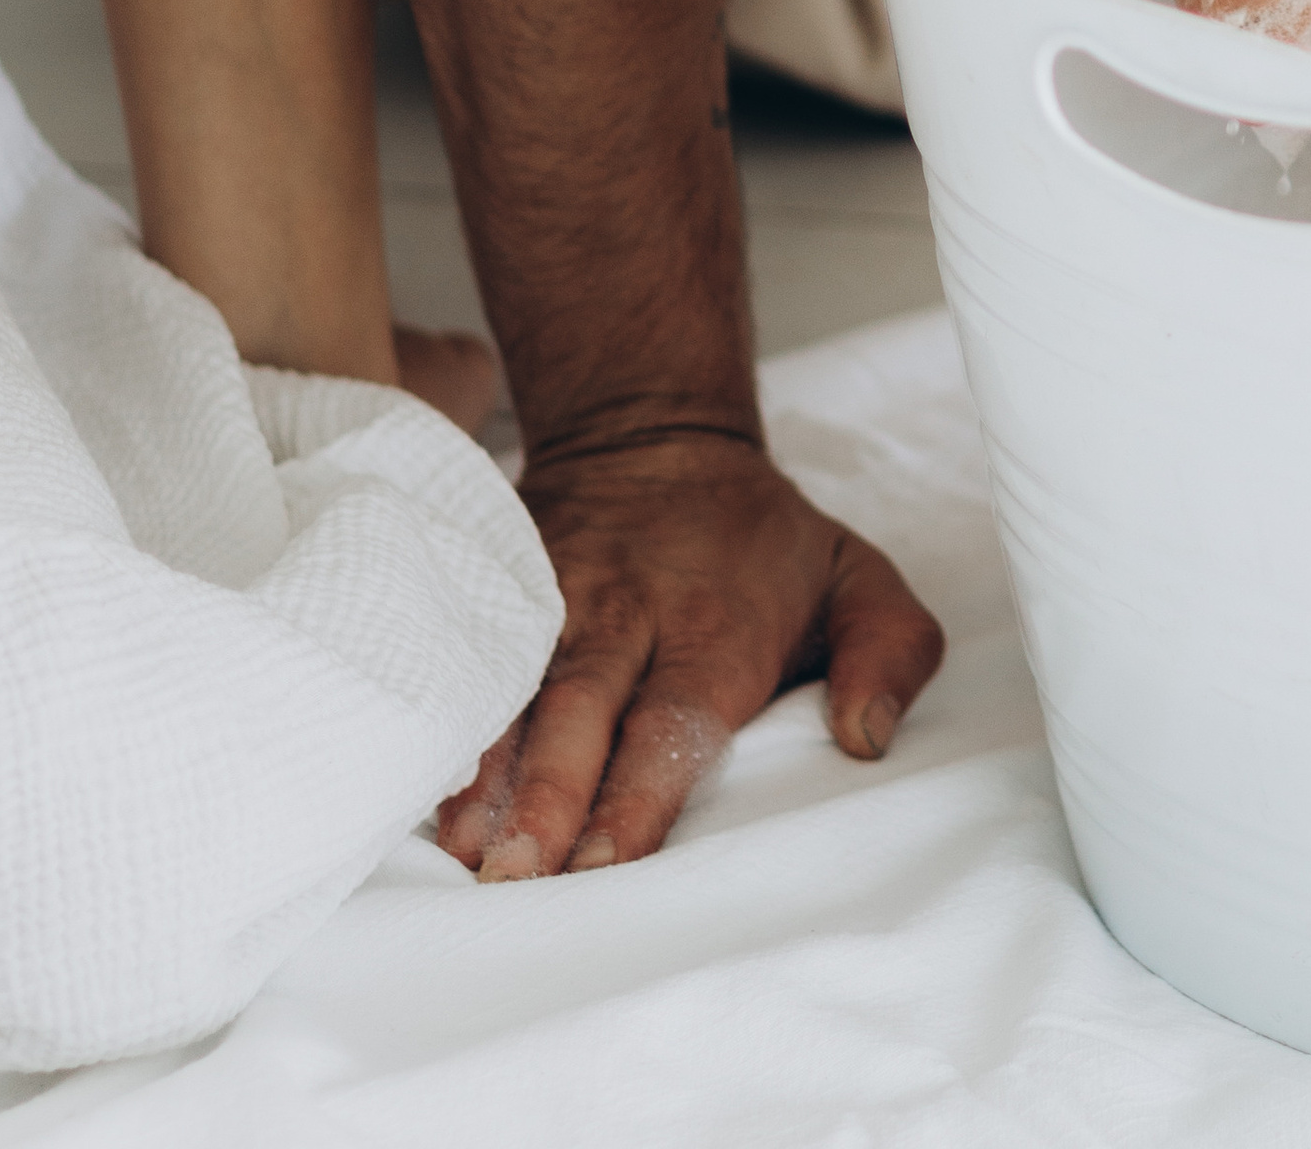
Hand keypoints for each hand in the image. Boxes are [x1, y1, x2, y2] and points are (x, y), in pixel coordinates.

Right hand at [439, 429, 944, 877]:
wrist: (652, 432)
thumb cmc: (764, 541)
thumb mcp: (856, 573)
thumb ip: (887, 651)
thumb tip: (868, 738)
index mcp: (716, 625)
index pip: (674, 720)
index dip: (636, 793)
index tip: (604, 865)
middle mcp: (627, 613)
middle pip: (581, 711)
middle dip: (548, 796)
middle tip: (516, 877)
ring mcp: (555, 599)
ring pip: (514, 691)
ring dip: (487, 773)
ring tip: (465, 852)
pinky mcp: (504, 589)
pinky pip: (471, 657)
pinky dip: (450, 719)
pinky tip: (423, 782)